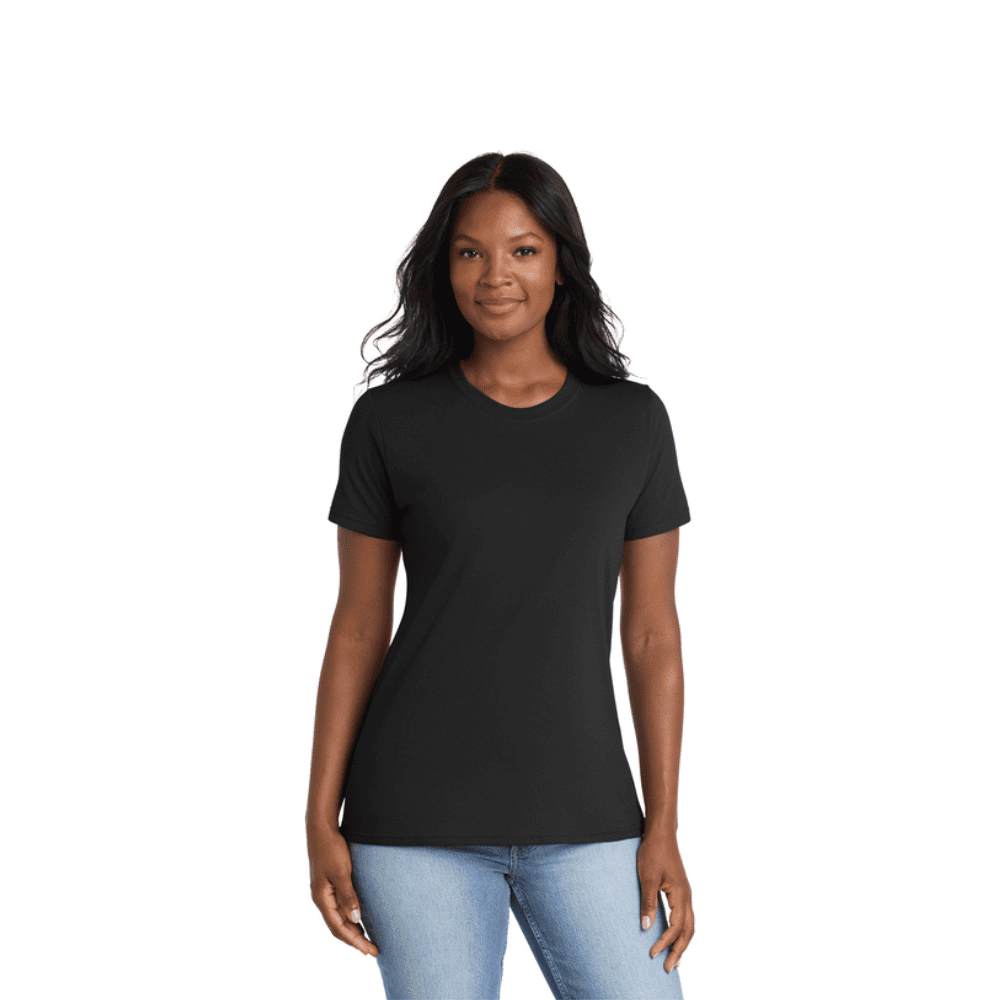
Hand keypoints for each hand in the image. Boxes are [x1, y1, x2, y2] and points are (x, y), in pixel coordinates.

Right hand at [308, 824, 379, 957]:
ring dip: (352, 931)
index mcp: (322, 898)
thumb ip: (348, 896)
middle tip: (373, 951)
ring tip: (367, 941)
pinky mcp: (329, 884)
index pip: (339, 928)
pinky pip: (339, 908)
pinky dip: (349, 918)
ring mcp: (324, 892)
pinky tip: (359, 919)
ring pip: (338, 919)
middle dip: (355, 941)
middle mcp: (321, 898)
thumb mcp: (342, 872)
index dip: (354, 941)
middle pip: (338, 927)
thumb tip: (355, 920)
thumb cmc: (332, 849)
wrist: (321, 829)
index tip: (369, 951)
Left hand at [637, 828, 694, 973]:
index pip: (675, 928)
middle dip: (679, 951)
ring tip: (675, 959)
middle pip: (688, 932)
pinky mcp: (680, 890)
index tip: (652, 954)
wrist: (661, 833)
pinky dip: (682, 931)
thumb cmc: (653, 852)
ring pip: (689, 925)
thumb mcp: (647, 878)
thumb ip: (647, 902)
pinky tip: (673, 935)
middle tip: (669, 968)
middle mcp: (687, 897)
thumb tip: (647, 927)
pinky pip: (686, 917)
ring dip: (682, 943)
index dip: (665, 943)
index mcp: (681, 895)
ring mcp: (685, 894)